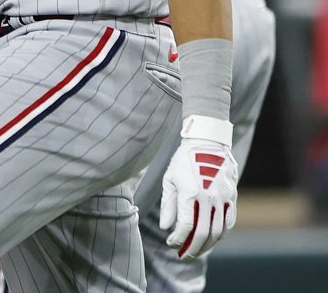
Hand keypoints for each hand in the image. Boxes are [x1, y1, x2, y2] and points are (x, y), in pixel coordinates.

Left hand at [159, 115, 238, 258]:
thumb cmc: (184, 161)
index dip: (178, 238)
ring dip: (208, 245)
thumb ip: (168, 204)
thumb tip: (166, 227)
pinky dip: (221, 234)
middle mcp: (208, 198)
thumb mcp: (170, 179)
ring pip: (218, 230)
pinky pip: (229, 222)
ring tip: (197, 251)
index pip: (185, 225)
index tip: (170, 243)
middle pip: (203, 232)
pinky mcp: (232, 198)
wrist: (208, 143)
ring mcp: (223, 198)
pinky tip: (212, 240)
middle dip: (193, 248)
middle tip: (184, 256)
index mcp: (190, 193)